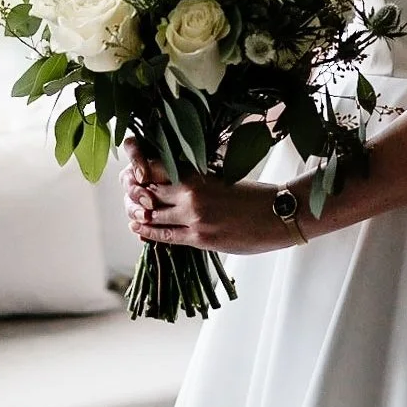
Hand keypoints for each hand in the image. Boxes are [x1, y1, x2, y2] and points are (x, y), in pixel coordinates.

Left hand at [120, 134, 294, 254]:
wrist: (277, 214)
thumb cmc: (254, 194)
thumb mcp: (221, 178)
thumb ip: (197, 180)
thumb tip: (173, 182)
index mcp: (198, 173)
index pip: (156, 168)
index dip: (140, 170)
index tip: (133, 173)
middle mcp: (191, 193)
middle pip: (148, 192)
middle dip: (136, 193)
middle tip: (128, 194)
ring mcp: (193, 217)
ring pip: (153, 215)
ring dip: (140, 214)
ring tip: (132, 213)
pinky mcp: (199, 238)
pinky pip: (165, 236)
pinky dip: (149, 232)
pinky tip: (139, 228)